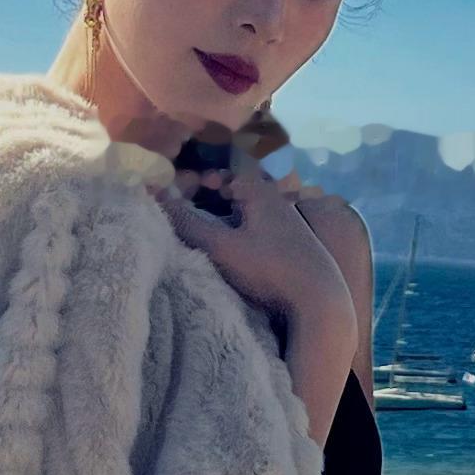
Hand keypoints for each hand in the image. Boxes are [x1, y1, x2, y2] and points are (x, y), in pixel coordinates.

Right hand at [161, 154, 359, 362]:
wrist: (319, 301)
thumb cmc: (268, 268)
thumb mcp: (220, 246)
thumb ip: (186, 222)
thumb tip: (155, 195)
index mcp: (260, 192)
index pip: (223, 172)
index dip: (197, 179)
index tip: (177, 192)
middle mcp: (276, 201)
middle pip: (235, 190)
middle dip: (208, 198)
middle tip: (185, 211)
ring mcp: (286, 223)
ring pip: (246, 211)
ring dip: (223, 217)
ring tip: (203, 232)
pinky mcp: (291, 245)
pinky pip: (258, 228)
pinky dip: (239, 231)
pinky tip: (230, 251)